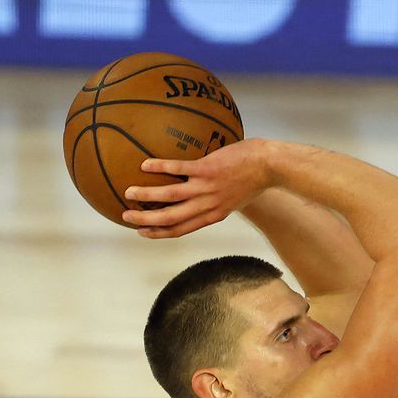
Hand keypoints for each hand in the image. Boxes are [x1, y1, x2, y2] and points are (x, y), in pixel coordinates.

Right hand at [122, 138, 275, 237]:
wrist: (270, 165)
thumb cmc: (254, 179)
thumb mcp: (235, 199)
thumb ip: (216, 201)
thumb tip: (201, 196)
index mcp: (213, 214)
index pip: (181, 229)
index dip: (160, 233)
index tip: (143, 232)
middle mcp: (208, 205)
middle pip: (171, 218)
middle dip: (147, 220)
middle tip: (127, 216)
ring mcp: (207, 188)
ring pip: (170, 196)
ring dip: (147, 195)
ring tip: (129, 192)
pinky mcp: (207, 169)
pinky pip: (178, 169)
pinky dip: (160, 168)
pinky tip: (144, 164)